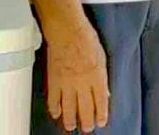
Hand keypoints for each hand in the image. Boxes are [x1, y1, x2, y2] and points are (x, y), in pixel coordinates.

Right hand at [42, 16, 109, 132]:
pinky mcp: (54, 80)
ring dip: (70, 119)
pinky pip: (53, 99)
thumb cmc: (87, 40)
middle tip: (86, 129)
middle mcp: (83, 83)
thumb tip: (105, 93)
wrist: (67, 32)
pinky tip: (56, 113)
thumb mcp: (102, 58)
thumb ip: (102, 78)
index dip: (101, 113)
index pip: (101, 101)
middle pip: (85, 108)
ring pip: (68, 107)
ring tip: (71, 126)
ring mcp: (67, 83)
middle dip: (86, 121)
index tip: (101, 122)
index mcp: (97, 77)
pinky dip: (54, 108)